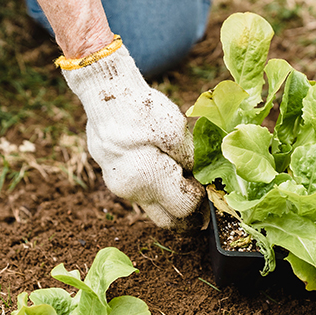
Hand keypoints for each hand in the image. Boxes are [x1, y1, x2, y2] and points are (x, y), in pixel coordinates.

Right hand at [58, 38, 204, 227]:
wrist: (105, 94)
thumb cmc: (142, 109)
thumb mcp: (177, 131)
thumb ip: (192, 160)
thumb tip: (203, 178)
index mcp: (149, 180)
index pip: (185, 208)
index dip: (201, 200)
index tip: (209, 186)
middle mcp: (132, 191)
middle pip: (168, 220)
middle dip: (188, 215)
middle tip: (204, 202)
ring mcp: (120, 188)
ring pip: (154, 208)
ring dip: (172, 201)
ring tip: (186, 180)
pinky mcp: (114, 179)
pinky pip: (142, 194)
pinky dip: (158, 190)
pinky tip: (166, 170)